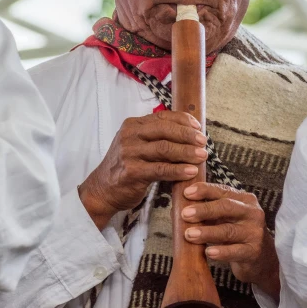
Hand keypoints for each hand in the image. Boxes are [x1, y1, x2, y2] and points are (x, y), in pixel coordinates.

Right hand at [79, 111, 206, 229]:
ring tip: (202, 156)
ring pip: (165, 149)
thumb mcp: (137, 145)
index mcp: (132, 125)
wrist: (103, 190)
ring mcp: (129, 153)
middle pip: (165, 130)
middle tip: (203, 142)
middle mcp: (129, 136)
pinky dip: (178, 170)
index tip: (198, 127)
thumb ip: (156, 137)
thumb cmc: (125, 167)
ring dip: (187, 152)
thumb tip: (190, 134)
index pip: (162, 117)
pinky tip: (191, 172)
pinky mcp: (132, 172)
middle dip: (188, 135)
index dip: (183, 121)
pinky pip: (161, 169)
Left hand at [181, 182, 279, 298]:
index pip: (222, 191)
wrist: (261, 258)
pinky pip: (235, 251)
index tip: (186, 193)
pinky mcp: (254, 252)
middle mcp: (252, 213)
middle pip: (226, 208)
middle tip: (185, 214)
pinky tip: (208, 252)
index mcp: (244, 200)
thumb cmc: (237, 234)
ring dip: (207, 232)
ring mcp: (254, 233)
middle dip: (204, 210)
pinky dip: (221, 252)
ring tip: (189, 234)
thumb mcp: (225, 218)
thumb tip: (178, 207)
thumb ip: (207, 211)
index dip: (204, 190)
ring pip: (228, 230)